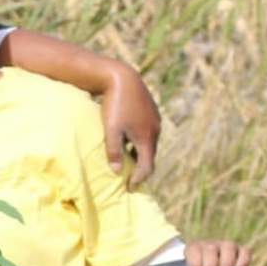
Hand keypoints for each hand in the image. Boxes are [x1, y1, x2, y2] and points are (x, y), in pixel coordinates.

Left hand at [100, 62, 160, 187]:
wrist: (122, 77)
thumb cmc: (114, 105)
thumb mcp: (111, 130)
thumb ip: (114, 152)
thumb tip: (117, 172)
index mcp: (146, 138)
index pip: (147, 167)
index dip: (138, 180)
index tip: (129, 188)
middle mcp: (155, 130)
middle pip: (150, 156)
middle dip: (141, 169)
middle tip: (129, 179)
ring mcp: (155, 120)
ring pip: (149, 143)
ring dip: (140, 154)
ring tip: (128, 161)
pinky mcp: (151, 111)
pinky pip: (148, 132)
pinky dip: (140, 141)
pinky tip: (128, 140)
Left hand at [177, 240, 248, 265]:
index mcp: (193, 251)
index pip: (194, 250)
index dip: (195, 264)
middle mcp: (210, 246)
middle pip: (210, 248)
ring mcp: (227, 248)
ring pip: (228, 247)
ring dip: (226, 265)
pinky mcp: (241, 254)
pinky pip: (245, 252)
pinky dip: (242, 263)